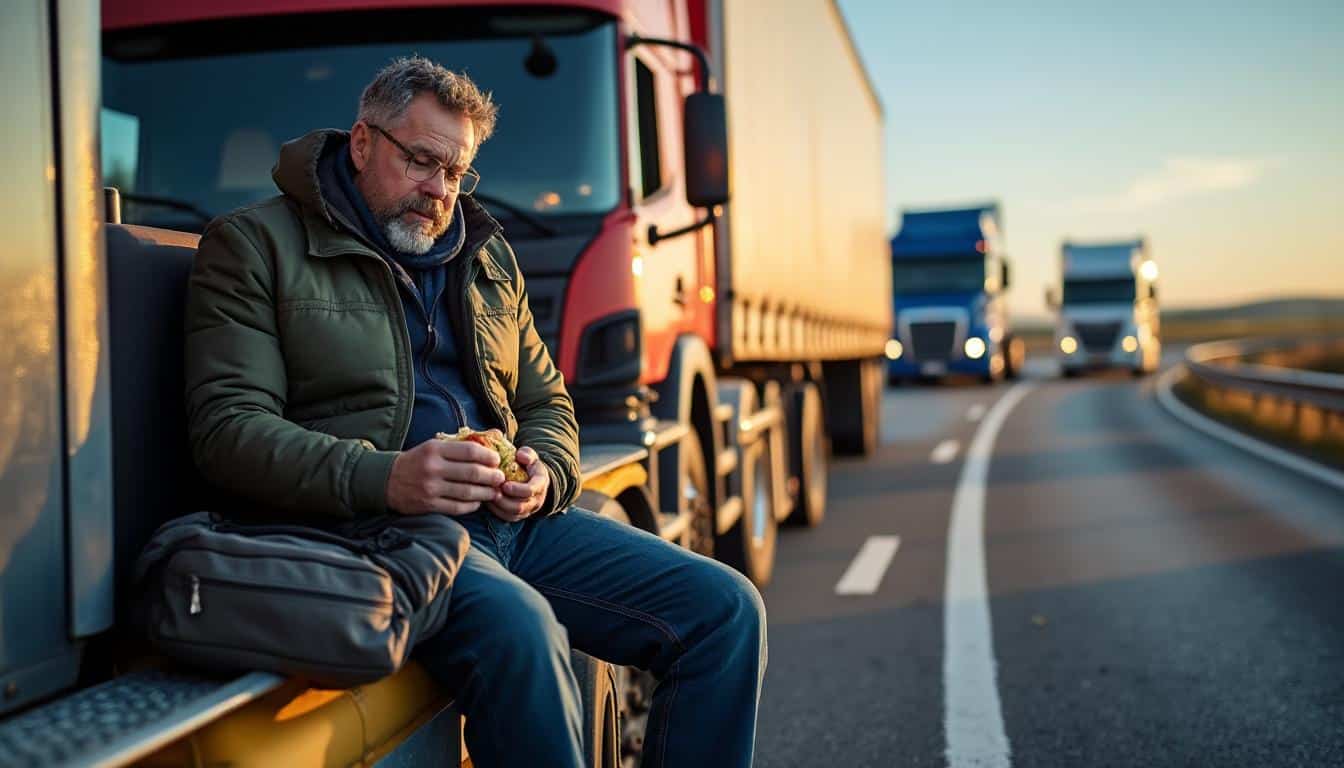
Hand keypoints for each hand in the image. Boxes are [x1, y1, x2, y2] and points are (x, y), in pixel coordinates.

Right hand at [386, 437, 506, 514]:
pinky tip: (478, 502)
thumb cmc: (416, 461)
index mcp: (435, 449)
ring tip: (495, 492)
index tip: (497, 460)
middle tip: (500, 477)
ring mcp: (430, 488)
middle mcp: (433, 468)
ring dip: (486, 493)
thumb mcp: (432, 447)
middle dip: (492, 476)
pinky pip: (457, 507)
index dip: (488, 456)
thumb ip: (456, 447)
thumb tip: (488, 445)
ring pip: (467, 492)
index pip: (470, 451)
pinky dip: (472, 505)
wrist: (386, 480)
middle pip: (472, 473)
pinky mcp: (428, 505)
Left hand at [487, 447, 549, 521]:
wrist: (532, 478)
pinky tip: (488, 502)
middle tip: (491, 492)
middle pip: (520, 507)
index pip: (530, 490)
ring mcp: (528, 509)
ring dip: (498, 506)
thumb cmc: (529, 465)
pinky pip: (507, 517)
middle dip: (504, 501)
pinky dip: (496, 511)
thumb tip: (520, 456)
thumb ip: (527, 454)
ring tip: (487, 496)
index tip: (504, 484)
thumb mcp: (531, 456)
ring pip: (512, 514)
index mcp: (540, 484)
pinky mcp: (519, 515)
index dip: (517, 489)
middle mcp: (537, 499)